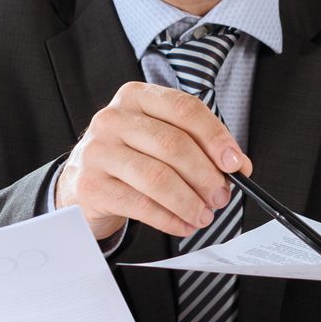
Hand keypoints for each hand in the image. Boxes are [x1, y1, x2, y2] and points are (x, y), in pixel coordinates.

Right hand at [54, 80, 250, 240]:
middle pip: (173, 145)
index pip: (185, 109)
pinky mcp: (90, 185)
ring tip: (204, 215)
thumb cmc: (131, 158)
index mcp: (136, 96)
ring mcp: (97, 151)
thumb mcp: (159, 140)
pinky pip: (140, 205)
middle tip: (222, 196)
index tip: (236, 163)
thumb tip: (238, 165)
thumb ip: (198, 145)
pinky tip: (183, 225)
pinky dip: (169, 219)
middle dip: (206, 175)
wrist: (82, 184)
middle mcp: (113, 118)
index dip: (215, 137)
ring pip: (157, 177)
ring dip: (189, 201)